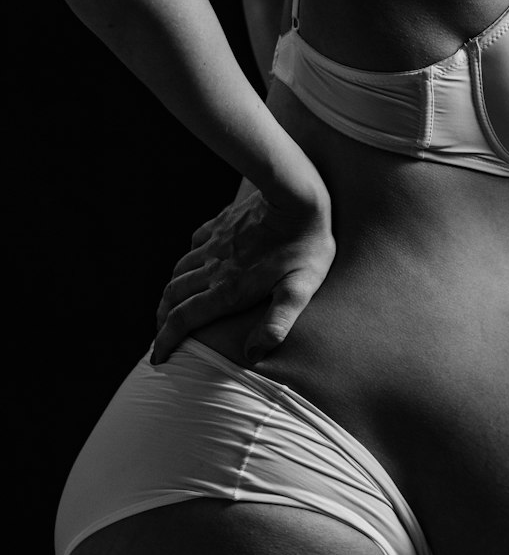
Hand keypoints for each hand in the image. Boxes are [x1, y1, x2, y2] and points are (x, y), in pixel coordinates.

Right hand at [151, 189, 334, 365]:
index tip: (157, 358)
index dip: (165, 341)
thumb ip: (277, 323)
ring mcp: (214, 246)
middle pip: (173, 297)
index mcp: (227, 290)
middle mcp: (212, 269)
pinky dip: (185, 263)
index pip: (183, 320)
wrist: (295, 196)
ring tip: (169, 307)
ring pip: (178, 272)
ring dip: (169, 293)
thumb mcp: (299, 290)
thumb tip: (253, 355)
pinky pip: (193, 246)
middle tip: (160, 335)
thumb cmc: (305, 246)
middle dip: (161, 320)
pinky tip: (190, 266)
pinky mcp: (220, 226)